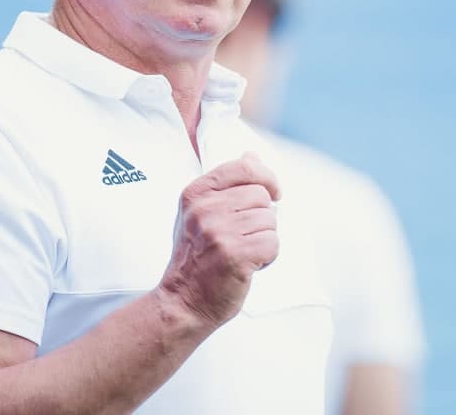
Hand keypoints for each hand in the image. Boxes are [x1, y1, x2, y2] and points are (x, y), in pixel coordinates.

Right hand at [156, 153, 280, 329]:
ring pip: (270, 220)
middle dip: (262, 218)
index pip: (244, 167)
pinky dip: (267, 257)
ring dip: (264, 239)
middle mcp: (205, 209)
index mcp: (196, 193)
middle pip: (261, 196)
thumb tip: (252, 156)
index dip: (267, 177)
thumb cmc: (195, 256)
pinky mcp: (235, 255)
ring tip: (243, 251)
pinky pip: (272, 243)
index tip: (273, 192)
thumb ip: (226, 184)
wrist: (182, 300)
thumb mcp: (200, 212)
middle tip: (243, 237)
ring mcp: (219, 232)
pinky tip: (249, 264)